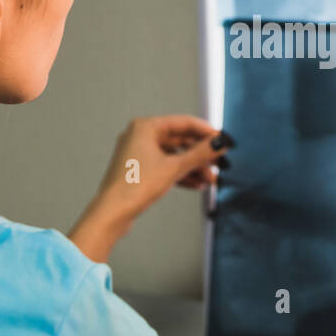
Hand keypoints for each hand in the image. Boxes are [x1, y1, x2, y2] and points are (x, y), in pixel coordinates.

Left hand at [68, 115, 233, 262]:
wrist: (112, 213)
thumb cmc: (134, 186)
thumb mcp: (174, 167)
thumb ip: (200, 154)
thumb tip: (219, 143)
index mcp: (145, 127)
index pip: (184, 123)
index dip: (206, 132)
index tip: (222, 140)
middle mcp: (140, 136)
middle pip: (180, 140)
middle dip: (200, 154)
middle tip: (218, 162)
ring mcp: (138, 154)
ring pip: (173, 155)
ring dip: (193, 167)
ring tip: (210, 179)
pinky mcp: (139, 170)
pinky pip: (165, 166)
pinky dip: (180, 174)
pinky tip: (196, 185)